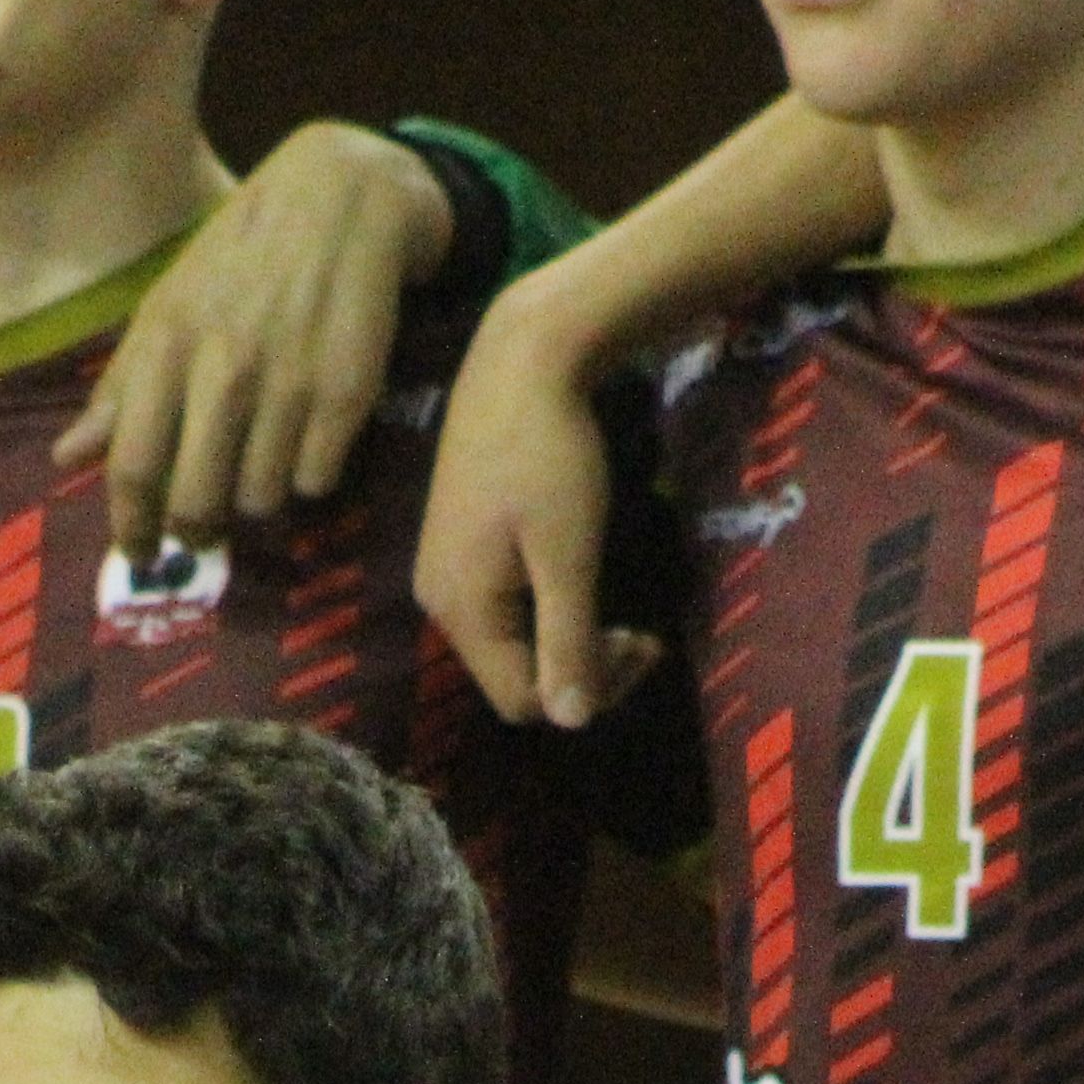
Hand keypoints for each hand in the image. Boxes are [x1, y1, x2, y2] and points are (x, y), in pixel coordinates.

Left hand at [68, 123, 454, 562]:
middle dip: (196, 528)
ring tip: (262, 459)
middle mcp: (224, 370)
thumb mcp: (169, 306)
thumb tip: (65, 458)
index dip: (131, 527)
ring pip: (260, 500)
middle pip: (196, 503)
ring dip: (256, 497)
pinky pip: (315, 480)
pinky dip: (308, 474)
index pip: (132, 466)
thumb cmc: (241, 257)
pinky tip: (307, 437)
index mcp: (168, 347)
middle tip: (204, 523)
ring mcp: (288, 383)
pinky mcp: (347, 393)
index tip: (137, 555)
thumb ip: (123, 387)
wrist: (340, 197)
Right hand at [415, 264, 661, 731]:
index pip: (522, 700)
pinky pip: (503, 607)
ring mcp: (444, 571)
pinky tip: (576, 578)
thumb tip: (572, 724)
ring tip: (619, 614)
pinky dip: (546, 609)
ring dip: (568, 640)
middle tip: (643, 636)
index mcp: (460, 609)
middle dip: (581, 668)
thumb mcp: (568, 553)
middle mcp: (439, 601)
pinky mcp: (457, 545)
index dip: (589, 690)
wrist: (521, 359)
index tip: (645, 643)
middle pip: (513, 676)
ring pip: (510, 643)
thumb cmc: (550, 454)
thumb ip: (567, 640)